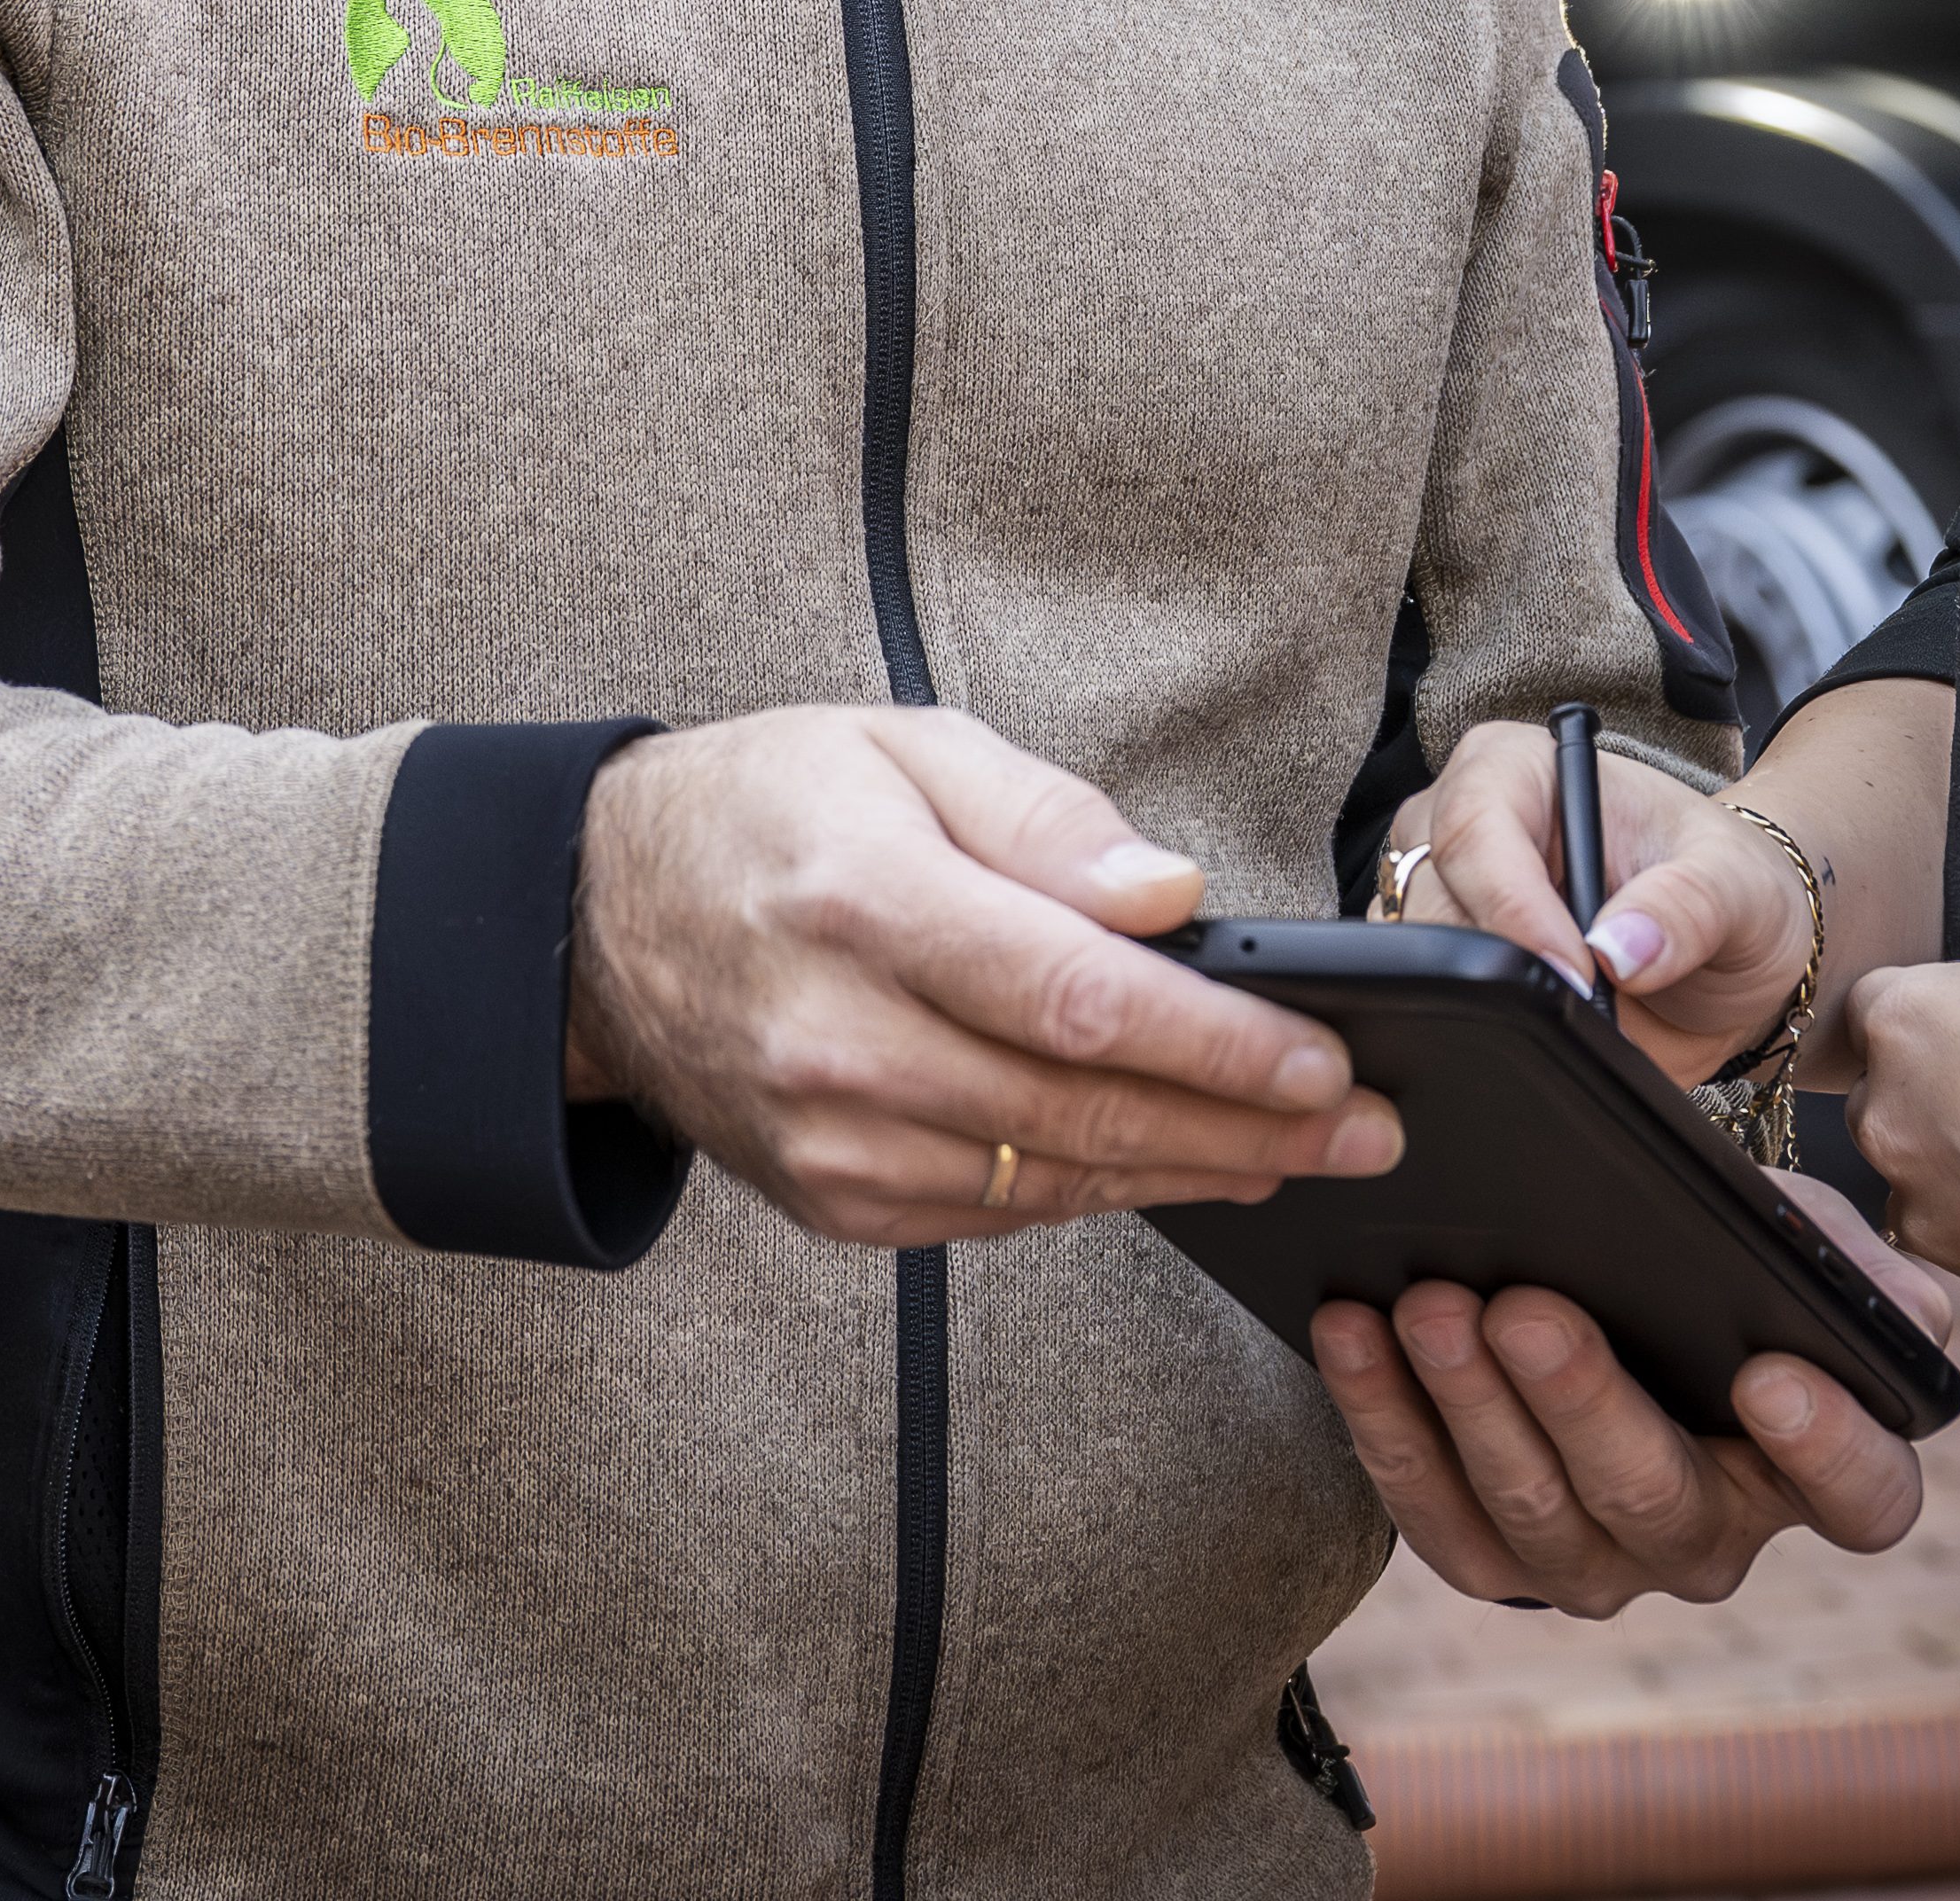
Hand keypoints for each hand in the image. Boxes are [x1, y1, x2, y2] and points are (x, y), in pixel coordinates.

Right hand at [566, 709, 1397, 1246]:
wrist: (597, 922)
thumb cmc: (768, 811)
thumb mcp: (904, 747)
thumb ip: (1047, 821)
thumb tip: (1169, 902)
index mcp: (864, 901)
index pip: (1076, 998)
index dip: (1216, 1042)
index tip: (1324, 1058)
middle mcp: (839, 1038)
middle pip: (1080, 1107)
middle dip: (1245, 1127)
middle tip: (1363, 1130)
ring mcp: (830, 1139)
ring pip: (1050, 1180)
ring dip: (1190, 1173)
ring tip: (1301, 1155)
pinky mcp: (829, 1201)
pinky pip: (994, 1214)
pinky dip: (1095, 1191)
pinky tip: (1175, 1166)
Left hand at [1303, 1175, 1957, 1614]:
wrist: (1614, 1291)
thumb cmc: (1722, 1267)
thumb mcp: (1797, 1244)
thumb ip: (1849, 1269)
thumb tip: (1900, 1311)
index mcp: (1817, 1473)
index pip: (1863, 1498)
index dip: (1828, 1450)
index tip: (1768, 1375)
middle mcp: (1710, 1540)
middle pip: (1655, 1498)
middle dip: (1582, 1400)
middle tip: (1522, 1308)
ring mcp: (1597, 1566)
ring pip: (1532, 1513)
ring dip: (1470, 1406)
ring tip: (1427, 1306)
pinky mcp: (1492, 1560)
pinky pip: (1432, 1512)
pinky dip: (1385, 1420)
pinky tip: (1351, 1332)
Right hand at [1391, 720, 1805, 1093]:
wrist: (1729, 951)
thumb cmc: (1727, 886)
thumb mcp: (1738, 886)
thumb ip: (1689, 907)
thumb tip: (1619, 951)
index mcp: (1521, 770)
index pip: (1476, 826)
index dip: (1514, 906)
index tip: (1578, 972)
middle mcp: (1465, 828)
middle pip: (1431, 905)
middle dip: (1505, 971)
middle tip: (1587, 1014)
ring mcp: (1447, 904)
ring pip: (1420, 968)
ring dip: (1494, 1010)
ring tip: (1584, 1025)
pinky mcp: (1451, 973)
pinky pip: (1433, 1012)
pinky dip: (1484, 1037)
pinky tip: (1549, 1043)